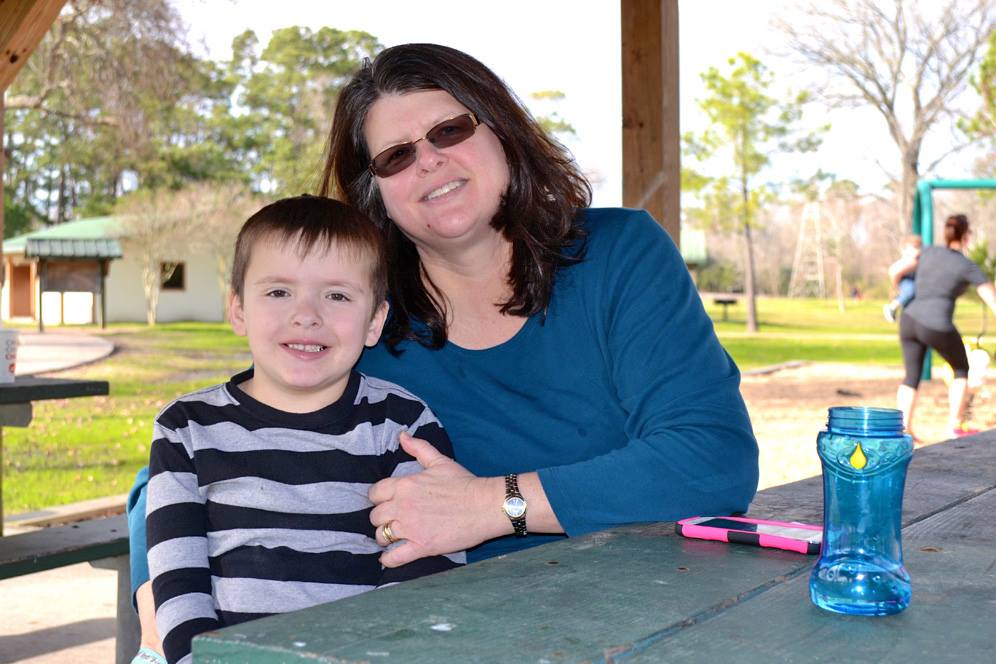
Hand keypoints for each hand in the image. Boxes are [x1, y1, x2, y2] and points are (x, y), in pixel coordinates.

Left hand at [369, 432, 505, 566]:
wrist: (484, 505)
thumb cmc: (463, 482)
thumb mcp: (439, 461)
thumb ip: (418, 448)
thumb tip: (402, 435)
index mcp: (405, 484)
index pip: (375, 493)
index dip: (379, 498)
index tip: (387, 502)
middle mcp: (403, 506)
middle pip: (375, 516)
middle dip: (382, 518)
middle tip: (392, 519)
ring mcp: (411, 528)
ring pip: (381, 535)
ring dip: (385, 537)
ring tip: (393, 537)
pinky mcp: (421, 546)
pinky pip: (394, 557)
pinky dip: (389, 560)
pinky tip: (389, 558)